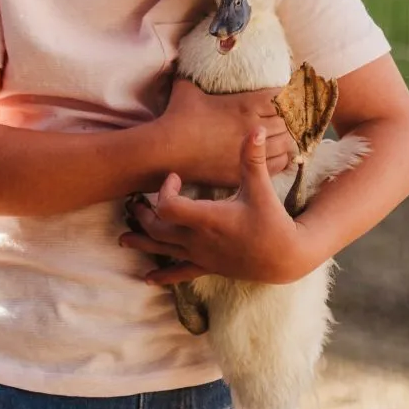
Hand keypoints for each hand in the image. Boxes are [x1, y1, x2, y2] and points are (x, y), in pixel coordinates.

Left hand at [121, 129, 318, 284]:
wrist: (285, 257)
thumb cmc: (273, 221)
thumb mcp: (261, 188)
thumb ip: (252, 159)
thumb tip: (254, 128)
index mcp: (208, 219)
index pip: (169, 207)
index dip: (164, 190)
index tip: (175, 177)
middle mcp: (199, 240)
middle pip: (157, 228)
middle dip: (144, 214)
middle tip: (136, 202)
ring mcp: (201, 255)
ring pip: (163, 250)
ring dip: (143, 241)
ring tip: (123, 238)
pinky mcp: (207, 266)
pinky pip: (180, 273)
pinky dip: (163, 275)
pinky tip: (148, 279)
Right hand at [152, 79, 292, 187]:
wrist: (166, 150)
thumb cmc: (177, 117)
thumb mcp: (187, 88)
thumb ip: (194, 75)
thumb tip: (184, 62)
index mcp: (245, 104)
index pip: (282, 97)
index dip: (290, 96)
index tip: (292, 95)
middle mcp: (253, 126)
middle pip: (290, 121)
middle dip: (294, 118)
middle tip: (296, 117)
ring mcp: (250, 150)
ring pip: (287, 143)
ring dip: (290, 138)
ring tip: (291, 135)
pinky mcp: (245, 170)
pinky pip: (277, 165)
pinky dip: (283, 158)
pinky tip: (282, 154)